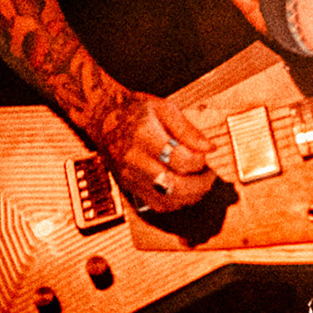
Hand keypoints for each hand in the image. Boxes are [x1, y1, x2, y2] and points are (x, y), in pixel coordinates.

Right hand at [94, 92, 216, 210]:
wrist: (102, 118)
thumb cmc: (134, 110)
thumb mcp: (164, 108)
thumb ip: (188, 130)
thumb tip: (209, 148)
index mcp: (144, 135)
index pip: (179, 159)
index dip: (199, 161)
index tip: (205, 154)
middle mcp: (134, 159)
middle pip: (174, 185)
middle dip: (199, 184)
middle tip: (209, 175)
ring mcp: (129, 176)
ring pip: (166, 200)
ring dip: (190, 197)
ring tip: (200, 184)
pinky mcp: (128, 186)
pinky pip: (156, 205)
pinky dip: (176, 203)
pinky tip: (184, 191)